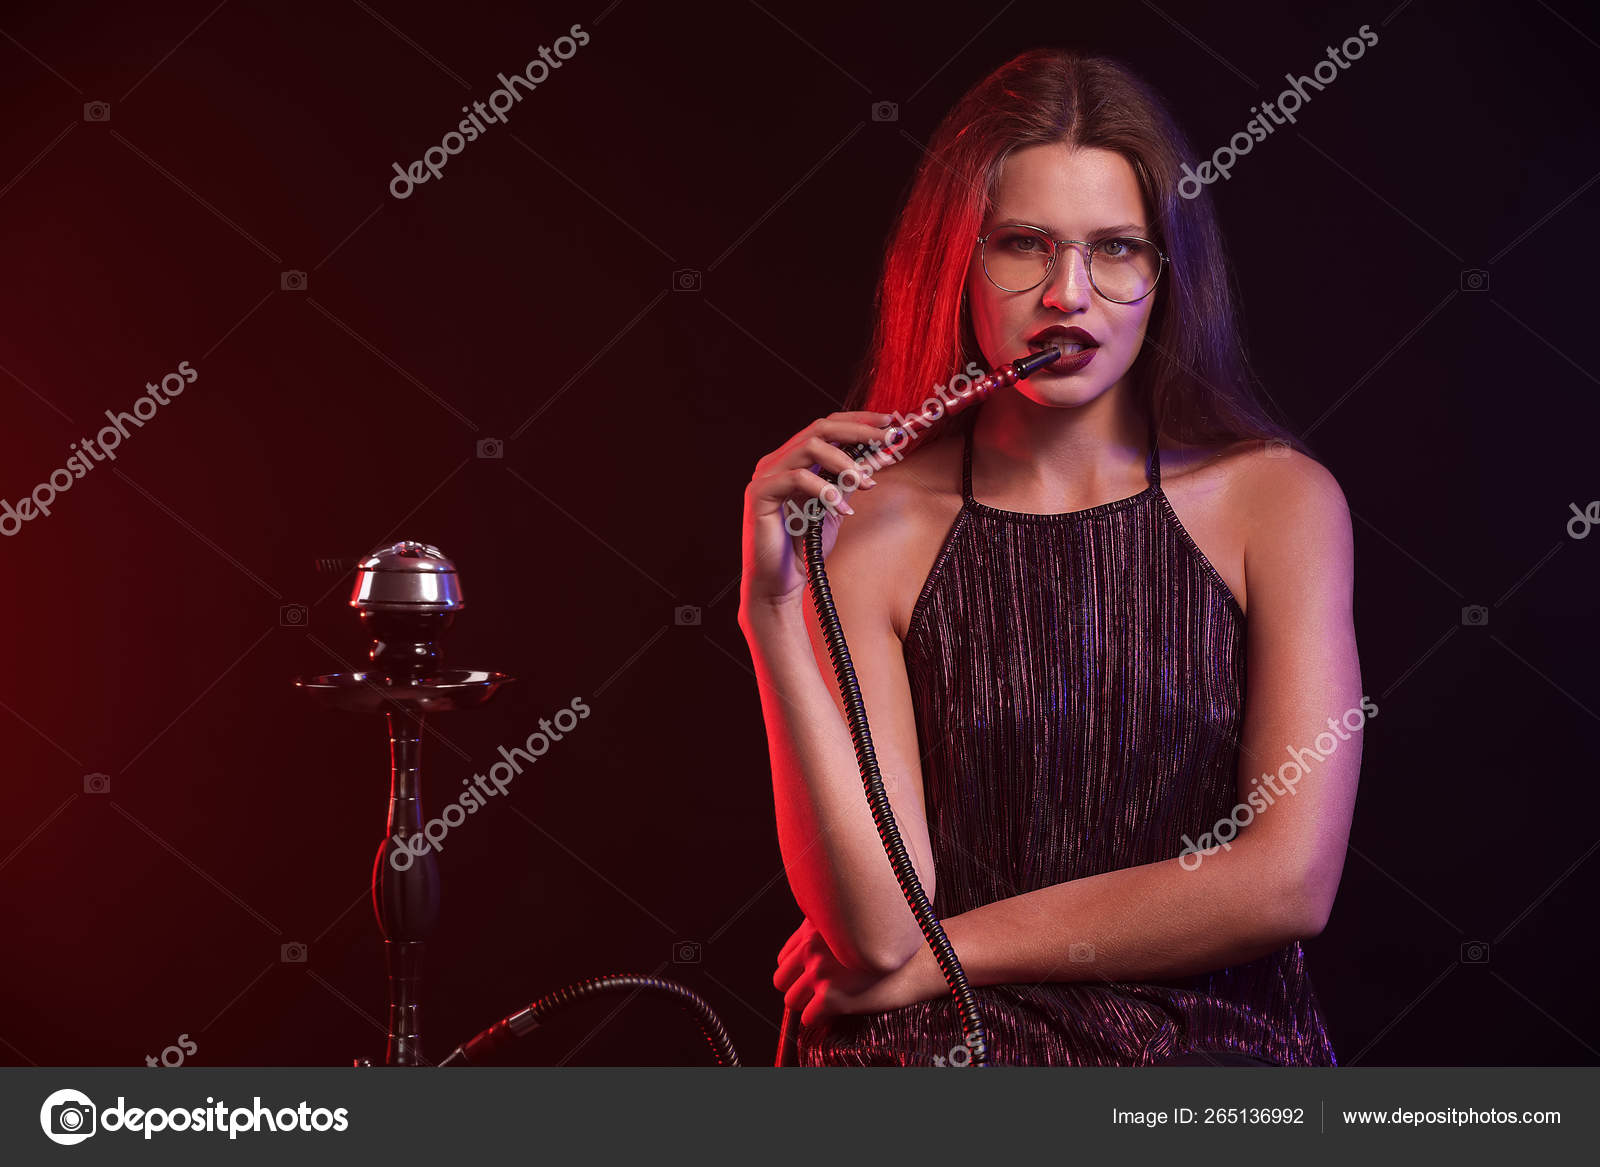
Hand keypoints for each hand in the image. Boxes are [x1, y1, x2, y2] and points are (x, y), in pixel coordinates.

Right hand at [740, 413, 900, 612]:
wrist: (780, 582)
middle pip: (819, 429)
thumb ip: (849, 480)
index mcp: (792, 460)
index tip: (889, 423)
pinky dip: (826, 490)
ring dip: (846, 462)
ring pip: (809, 447)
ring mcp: (766, 475)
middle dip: (858, 431)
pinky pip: (798, 479)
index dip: (858, 421)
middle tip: (887, 439)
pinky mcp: (760, 493)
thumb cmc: (804, 546)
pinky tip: (843, 508)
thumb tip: (878, 455)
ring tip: (867, 483)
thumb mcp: (835, 506)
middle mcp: (777, 461)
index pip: (826, 428)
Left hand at [772, 916, 933, 1025]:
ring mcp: (820, 971)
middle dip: (797, 990)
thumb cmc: (895, 944)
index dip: (797, 973)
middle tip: (817, 996)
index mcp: (816, 927)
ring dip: (807, 1006)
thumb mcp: (855, 927)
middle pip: (782, 980)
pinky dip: (818, 1019)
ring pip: (791, 1001)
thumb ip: (828, 936)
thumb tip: (804, 963)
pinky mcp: (831, 996)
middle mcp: (813, 946)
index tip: (809, 980)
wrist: (925, 959)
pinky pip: (807, 1017)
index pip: (784, 957)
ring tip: (828, 1005)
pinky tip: (836, 1013)